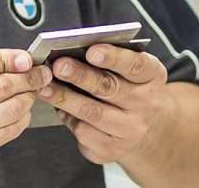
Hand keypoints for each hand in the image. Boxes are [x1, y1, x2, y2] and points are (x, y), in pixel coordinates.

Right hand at [0, 49, 50, 171]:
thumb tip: (15, 59)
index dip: (12, 60)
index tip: (27, 58)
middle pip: (0, 89)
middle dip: (28, 78)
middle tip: (39, 72)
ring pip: (10, 112)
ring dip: (28, 98)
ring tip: (30, 89)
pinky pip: (7, 132)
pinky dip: (21, 118)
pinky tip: (19, 109)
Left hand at [36, 43, 167, 164]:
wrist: (146, 129)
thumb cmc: (129, 89)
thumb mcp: (130, 70)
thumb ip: (109, 59)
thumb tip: (71, 50)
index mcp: (153, 76)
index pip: (135, 65)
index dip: (113, 57)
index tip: (91, 51)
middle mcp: (147, 104)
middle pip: (108, 88)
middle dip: (80, 76)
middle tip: (58, 66)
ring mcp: (131, 130)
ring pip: (92, 112)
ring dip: (65, 98)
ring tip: (45, 87)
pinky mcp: (113, 149)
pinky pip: (84, 132)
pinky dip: (68, 118)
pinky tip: (60, 109)